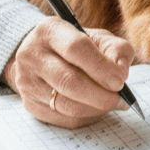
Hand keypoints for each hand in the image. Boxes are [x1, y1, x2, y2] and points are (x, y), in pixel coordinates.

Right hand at [3, 18, 134, 127]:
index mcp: (50, 30)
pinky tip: (97, 109)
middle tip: (121, 99)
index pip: (76, 48)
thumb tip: (121, 72)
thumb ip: (116, 49)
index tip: (120, 81)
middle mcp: (32, 55)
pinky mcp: (30, 105)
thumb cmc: (74, 45)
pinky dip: (86, 117)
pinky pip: (63, 118)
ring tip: (113, 104)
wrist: (38, 55)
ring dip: (95, 108)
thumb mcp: (96, 37)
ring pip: (66, 104)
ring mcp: (28, 82)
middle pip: (69, 81)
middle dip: (100, 94)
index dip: (101, 67)